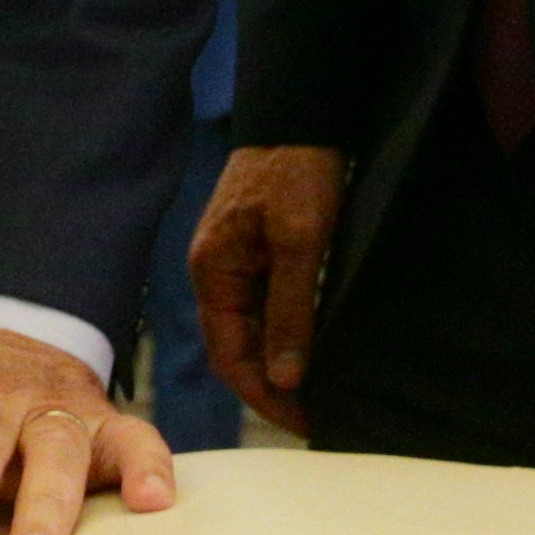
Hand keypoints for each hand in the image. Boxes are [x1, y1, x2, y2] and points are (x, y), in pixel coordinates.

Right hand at [187, 143, 344, 433]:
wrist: (303, 113)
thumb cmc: (297, 170)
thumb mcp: (300, 241)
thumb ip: (290, 309)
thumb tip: (284, 377)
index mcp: (213, 272)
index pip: (229, 355)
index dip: (263, 394)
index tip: (302, 421)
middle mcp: (218, 272)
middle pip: (238, 347)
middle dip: (273, 386)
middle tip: (317, 416)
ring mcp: (238, 261)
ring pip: (255, 329)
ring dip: (282, 362)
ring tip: (321, 392)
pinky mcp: (261, 250)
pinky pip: (269, 306)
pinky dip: (290, 333)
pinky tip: (318, 348)